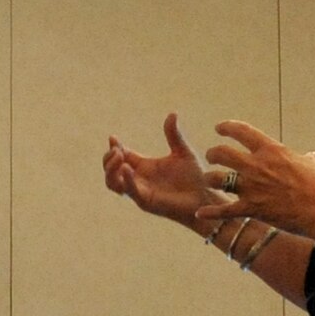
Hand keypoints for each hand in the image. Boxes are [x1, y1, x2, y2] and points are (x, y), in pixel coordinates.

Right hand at [104, 113, 224, 229]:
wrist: (205, 197)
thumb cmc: (195, 177)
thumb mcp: (182, 152)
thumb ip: (174, 135)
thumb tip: (172, 113)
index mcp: (144, 166)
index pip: (121, 156)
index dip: (114, 147)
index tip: (113, 138)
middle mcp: (139, 179)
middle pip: (111, 170)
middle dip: (108, 159)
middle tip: (116, 149)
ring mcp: (140, 191)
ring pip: (113, 183)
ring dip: (110, 170)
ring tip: (117, 157)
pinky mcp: (145, 202)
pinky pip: (129, 191)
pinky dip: (126, 180)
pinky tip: (127, 168)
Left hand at [197, 120, 314, 239]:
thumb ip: (310, 159)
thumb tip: (311, 158)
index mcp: (273, 151)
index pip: (242, 132)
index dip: (227, 127)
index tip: (220, 128)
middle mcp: (257, 166)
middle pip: (221, 154)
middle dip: (213, 154)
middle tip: (213, 157)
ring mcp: (252, 188)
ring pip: (216, 179)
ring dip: (211, 180)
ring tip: (210, 182)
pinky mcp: (252, 209)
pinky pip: (223, 211)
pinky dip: (211, 213)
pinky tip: (200, 213)